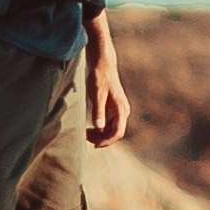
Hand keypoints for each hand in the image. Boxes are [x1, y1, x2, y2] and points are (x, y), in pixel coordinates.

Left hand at [84, 32, 128, 148]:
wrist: (103, 65)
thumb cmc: (99, 78)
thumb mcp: (96, 95)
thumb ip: (98, 112)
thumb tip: (99, 129)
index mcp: (121, 109)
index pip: (118, 132)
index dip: (107, 141)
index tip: (94, 145)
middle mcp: (123, 111)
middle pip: (116, 132)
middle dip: (102, 138)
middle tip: (85, 137)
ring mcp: (120, 110)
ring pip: (112, 129)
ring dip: (101, 134)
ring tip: (86, 133)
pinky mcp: (115, 108)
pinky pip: (110, 124)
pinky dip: (101, 128)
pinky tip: (90, 128)